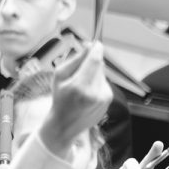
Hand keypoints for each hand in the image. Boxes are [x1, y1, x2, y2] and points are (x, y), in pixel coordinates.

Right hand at [39, 40, 111, 155]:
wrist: (65, 124)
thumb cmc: (59, 98)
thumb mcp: (59, 76)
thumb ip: (75, 59)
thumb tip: (89, 46)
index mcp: (80, 86)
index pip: (95, 60)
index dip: (96, 49)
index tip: (95, 43)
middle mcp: (95, 93)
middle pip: (100, 65)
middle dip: (92, 62)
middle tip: (80, 68)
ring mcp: (104, 98)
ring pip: (103, 74)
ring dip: (94, 74)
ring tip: (81, 85)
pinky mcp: (108, 100)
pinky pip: (104, 83)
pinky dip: (97, 83)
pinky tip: (87, 93)